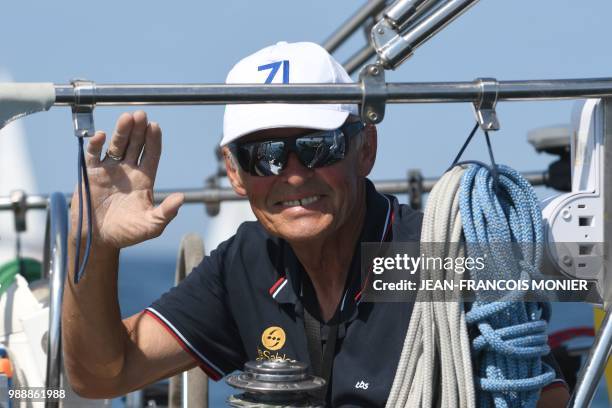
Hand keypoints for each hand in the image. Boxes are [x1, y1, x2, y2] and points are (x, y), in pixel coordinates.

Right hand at [70, 111, 183, 248]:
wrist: (97, 240)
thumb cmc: (127, 233)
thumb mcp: (151, 226)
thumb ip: (166, 213)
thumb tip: (181, 199)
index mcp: (144, 179)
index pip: (151, 154)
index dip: (153, 140)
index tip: (155, 126)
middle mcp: (128, 170)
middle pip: (135, 144)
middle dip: (139, 130)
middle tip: (141, 115)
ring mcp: (110, 170)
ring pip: (117, 145)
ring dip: (122, 132)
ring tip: (127, 118)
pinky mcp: (91, 173)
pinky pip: (93, 155)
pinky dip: (96, 144)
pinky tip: (102, 136)